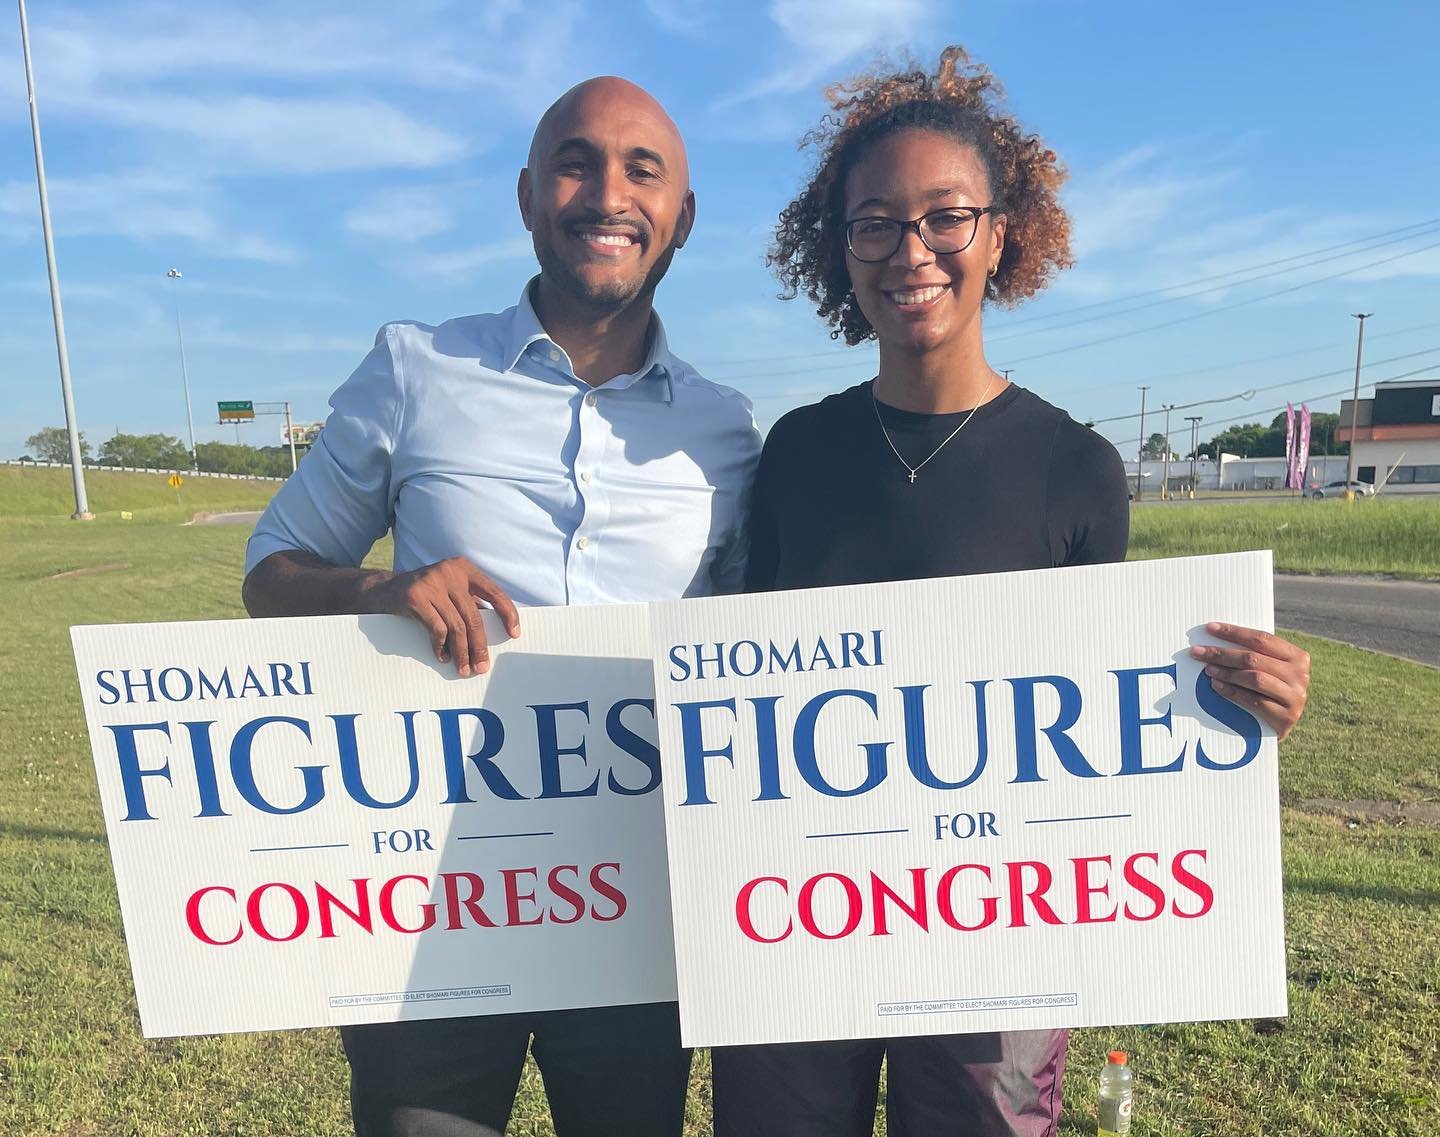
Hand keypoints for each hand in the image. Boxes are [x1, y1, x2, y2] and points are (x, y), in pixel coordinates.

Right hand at [366, 556, 520, 676]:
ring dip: (462, 652)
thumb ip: (469, 603)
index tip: (514, 634)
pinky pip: (437, 629)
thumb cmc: (425, 595)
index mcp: (464, 568)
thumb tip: (495, 633)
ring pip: (457, 627)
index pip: (494, 592)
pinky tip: (442, 657)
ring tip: (464, 668)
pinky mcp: (415, 597)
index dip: (507, 614)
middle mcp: (450, 572)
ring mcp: (431, 583)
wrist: (383, 590)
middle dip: (480, 646)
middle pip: (474, 617)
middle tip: (482, 667)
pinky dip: (441, 647)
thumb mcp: (449, 590)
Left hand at [1190, 623, 1309, 740]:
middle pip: (1254, 659)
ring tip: (1207, 670)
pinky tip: (1216, 686)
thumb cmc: (1267, 690)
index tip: (1210, 628)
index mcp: (1297, 656)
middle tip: (1198, 652)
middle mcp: (1300, 675)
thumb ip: (1253, 655)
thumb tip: (1215, 638)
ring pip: (1255, 678)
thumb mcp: (1266, 669)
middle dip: (1222, 654)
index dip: (1234, 632)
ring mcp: (1295, 697)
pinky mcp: (1286, 717)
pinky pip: (1254, 701)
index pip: (1262, 639)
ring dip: (1226, 673)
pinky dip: (1232, 692)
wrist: (1277, 727)